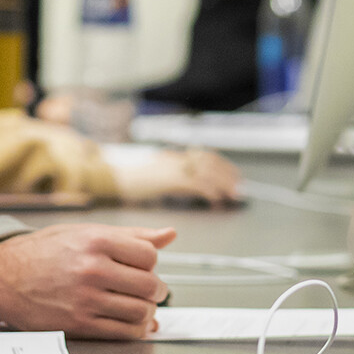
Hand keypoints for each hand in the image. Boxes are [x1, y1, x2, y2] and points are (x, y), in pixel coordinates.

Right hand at [0, 226, 175, 337]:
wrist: (2, 277)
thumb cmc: (41, 252)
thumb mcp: (84, 232)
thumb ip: (130, 235)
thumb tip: (169, 234)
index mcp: (96, 241)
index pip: (149, 255)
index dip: (152, 264)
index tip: (145, 268)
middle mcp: (92, 269)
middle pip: (149, 285)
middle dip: (155, 291)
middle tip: (150, 291)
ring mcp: (86, 299)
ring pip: (140, 311)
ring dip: (148, 312)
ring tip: (141, 307)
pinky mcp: (79, 324)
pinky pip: (123, 332)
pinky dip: (136, 330)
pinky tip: (132, 323)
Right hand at [112, 149, 242, 204]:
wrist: (113, 177)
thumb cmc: (131, 180)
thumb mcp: (156, 175)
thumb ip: (176, 177)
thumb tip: (192, 188)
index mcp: (174, 156)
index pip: (205, 156)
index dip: (223, 165)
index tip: (235, 176)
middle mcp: (175, 159)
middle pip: (209, 162)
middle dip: (227, 174)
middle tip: (240, 187)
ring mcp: (171, 167)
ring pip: (205, 170)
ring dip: (223, 182)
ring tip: (233, 193)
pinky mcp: (167, 179)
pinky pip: (193, 182)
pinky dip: (208, 190)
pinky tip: (216, 198)